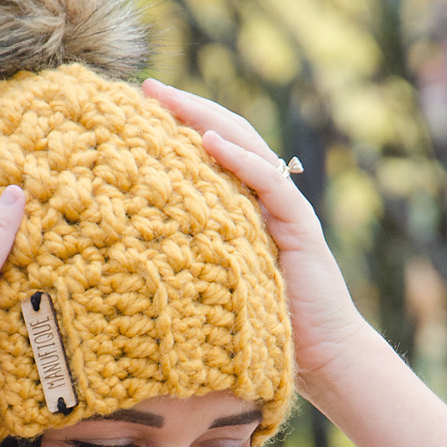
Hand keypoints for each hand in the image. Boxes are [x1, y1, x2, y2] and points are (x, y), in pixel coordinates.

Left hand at [141, 80, 369, 398]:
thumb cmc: (265, 332)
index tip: (133, 110)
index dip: (177, 128)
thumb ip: (185, 260)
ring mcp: (286, 211)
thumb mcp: (214, 286)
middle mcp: (266, 201)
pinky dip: (242, 161)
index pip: (210, 155)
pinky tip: (212, 141)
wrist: (322, 358)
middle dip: (186, 109)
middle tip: (144, 87)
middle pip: (226, 138)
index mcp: (244, 210)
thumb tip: (124, 253)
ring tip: (169, 100)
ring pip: (247, 148)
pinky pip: (269, 185)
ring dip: (208, 119)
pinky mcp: (301, 228)